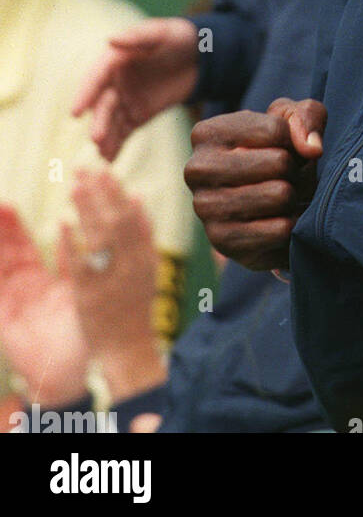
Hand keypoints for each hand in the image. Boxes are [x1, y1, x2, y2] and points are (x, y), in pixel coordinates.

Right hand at [0, 206, 87, 407]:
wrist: (71, 372)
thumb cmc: (80, 333)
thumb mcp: (79, 291)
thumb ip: (74, 262)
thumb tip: (74, 229)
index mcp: (43, 278)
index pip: (27, 244)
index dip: (18, 225)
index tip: (10, 202)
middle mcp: (24, 286)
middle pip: (8, 250)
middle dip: (2, 228)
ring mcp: (12, 300)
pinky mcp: (4, 316)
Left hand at [63, 169, 163, 401]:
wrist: (128, 349)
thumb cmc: (135, 305)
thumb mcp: (147, 266)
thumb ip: (143, 233)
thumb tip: (138, 196)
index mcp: (145, 254)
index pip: (131, 215)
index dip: (116, 190)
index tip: (104, 168)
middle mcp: (130, 263)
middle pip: (115, 220)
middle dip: (99, 192)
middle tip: (84, 167)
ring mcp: (111, 279)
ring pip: (100, 237)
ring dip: (87, 209)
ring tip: (73, 185)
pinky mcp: (90, 295)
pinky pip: (80, 265)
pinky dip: (71, 243)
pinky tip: (61, 224)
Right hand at [72, 17, 199, 160]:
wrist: (199, 55)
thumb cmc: (177, 37)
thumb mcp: (160, 33)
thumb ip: (137, 37)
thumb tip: (110, 40)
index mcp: (114, 60)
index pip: (95, 78)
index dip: (84, 94)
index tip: (75, 113)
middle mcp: (114, 82)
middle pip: (103, 104)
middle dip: (99, 122)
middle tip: (96, 139)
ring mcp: (125, 100)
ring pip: (111, 122)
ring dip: (106, 138)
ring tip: (103, 154)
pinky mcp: (138, 115)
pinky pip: (125, 132)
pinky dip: (118, 145)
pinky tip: (110, 160)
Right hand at [185, 98, 326, 270]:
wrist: (265, 207)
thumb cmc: (278, 152)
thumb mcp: (294, 121)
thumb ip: (307, 116)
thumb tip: (312, 149)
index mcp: (207, 133)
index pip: (275, 130)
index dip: (294, 141)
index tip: (285, 148)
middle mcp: (197, 169)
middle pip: (279, 162)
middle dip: (295, 170)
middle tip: (288, 175)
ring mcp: (206, 208)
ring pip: (281, 195)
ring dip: (294, 196)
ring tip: (284, 195)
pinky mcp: (223, 242)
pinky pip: (281, 229)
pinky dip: (292, 224)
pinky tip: (280, 219)